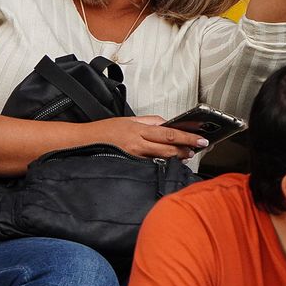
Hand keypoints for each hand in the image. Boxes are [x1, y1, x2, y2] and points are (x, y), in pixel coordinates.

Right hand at [86, 115, 208, 160]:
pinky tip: (170, 162)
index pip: (169, 133)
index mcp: (138, 129)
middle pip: (168, 147)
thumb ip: (150, 121)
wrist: (86, 142)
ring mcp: (135, 156)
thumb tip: (168, 124)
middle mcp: (138, 144)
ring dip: (177, 157)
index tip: (200, 139)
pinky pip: (152, 164)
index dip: (187, 137)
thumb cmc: (106, 131)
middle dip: (186, 149)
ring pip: (162, 158)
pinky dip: (163, 162)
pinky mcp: (132, 165)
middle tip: (197, 148)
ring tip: (187, 155)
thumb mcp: (129, 119)